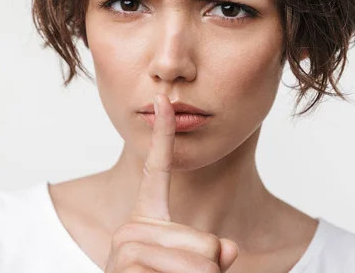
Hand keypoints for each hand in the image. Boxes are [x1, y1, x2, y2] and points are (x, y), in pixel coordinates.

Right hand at [104, 93, 238, 272]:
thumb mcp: (195, 268)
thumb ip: (212, 253)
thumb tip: (229, 248)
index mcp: (148, 220)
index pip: (157, 169)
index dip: (163, 134)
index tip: (164, 98)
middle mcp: (132, 228)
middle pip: (205, 244)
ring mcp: (126, 248)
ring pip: (201, 266)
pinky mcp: (125, 267)